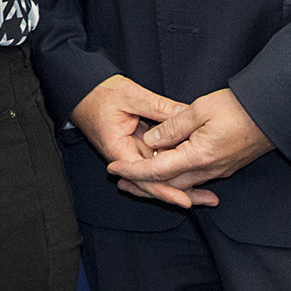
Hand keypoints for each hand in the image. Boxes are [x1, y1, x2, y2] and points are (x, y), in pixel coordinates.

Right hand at [69, 75, 215, 210]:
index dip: (166, 190)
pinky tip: (192, 175)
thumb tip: (187, 115)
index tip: (186, 200)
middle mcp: (124, 157)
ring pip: (157, 175)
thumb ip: (159, 108)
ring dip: (180, 184)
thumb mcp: (131, 96)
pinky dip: (173, 169)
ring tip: (206, 195)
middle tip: (208, 200)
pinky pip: (156, 163)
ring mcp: (131, 154)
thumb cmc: (99, 93)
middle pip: (153, 183)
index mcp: (118, 149)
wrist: (81, 91)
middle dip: (181, 193)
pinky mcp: (137, 148)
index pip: (144, 177)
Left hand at [107, 88, 273, 198]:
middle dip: (141, 184)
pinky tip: (165, 171)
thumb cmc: (238, 108)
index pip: (157, 170)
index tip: (112, 168)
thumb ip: (172, 127)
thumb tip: (152, 142)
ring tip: (135, 179)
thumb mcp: (198, 110)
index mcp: (199, 157)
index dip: (133, 170)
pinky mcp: (224, 166)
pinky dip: (176, 178)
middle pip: (167, 185)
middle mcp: (208, 170)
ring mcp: (218, 171)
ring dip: (158, 182)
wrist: (275, 114)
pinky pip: (195, 178)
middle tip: (118, 179)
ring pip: (181, 184)